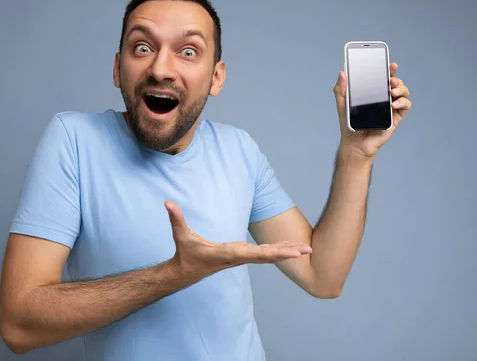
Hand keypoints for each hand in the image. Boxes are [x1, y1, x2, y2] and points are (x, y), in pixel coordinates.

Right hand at [164, 201, 311, 278]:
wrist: (186, 273)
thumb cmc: (185, 253)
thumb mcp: (180, 235)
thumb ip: (176, 219)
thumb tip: (168, 203)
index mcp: (228, 253)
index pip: (255, 253)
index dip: (274, 252)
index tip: (291, 252)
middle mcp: (238, 257)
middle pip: (267, 256)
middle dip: (288, 252)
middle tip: (308, 250)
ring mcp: (241, 257)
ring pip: (268, 255)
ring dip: (287, 251)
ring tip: (306, 248)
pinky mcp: (242, 255)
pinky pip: (263, 254)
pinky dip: (278, 250)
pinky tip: (291, 247)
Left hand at [333, 62, 411, 157]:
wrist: (355, 142)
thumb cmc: (349, 124)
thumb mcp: (342, 104)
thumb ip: (341, 89)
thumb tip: (342, 73)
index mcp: (373, 92)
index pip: (383, 77)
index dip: (389, 70)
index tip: (390, 65)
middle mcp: (384, 98)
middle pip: (396, 83)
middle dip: (396, 78)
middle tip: (391, 80)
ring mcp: (391, 107)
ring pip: (403, 92)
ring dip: (401, 89)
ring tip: (392, 92)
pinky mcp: (395, 118)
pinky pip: (405, 106)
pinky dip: (403, 102)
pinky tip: (394, 104)